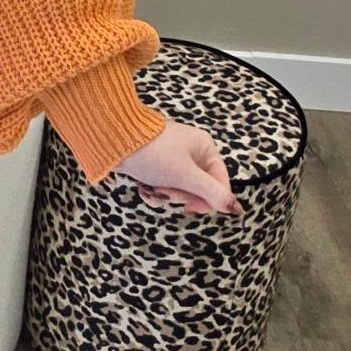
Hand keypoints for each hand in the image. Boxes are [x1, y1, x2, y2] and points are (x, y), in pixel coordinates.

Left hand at [114, 117, 243, 216]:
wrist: (114, 141)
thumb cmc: (154, 154)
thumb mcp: (186, 175)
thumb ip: (212, 193)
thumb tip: (237, 209)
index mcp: (205, 148)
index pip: (220, 184)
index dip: (207, 201)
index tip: (189, 209)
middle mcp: (192, 152)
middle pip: (198, 189)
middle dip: (179, 195)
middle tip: (165, 190)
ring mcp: (173, 158)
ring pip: (179, 191)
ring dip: (164, 195)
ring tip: (150, 187)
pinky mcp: (155, 165)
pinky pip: (163, 186)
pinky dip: (154, 192)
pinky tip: (142, 188)